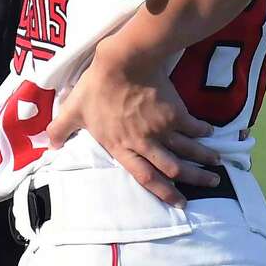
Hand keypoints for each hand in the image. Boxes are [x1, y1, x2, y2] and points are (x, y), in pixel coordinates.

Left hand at [46, 43, 220, 207]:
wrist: (123, 63)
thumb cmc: (96, 87)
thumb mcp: (73, 110)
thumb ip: (61, 129)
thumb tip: (49, 146)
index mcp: (121, 146)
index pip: (144, 177)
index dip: (163, 192)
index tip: (180, 203)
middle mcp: (144, 143)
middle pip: (173, 168)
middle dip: (193, 179)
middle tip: (210, 184)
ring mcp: (161, 129)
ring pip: (187, 150)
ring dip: (203, 159)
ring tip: (216, 165)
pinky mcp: (175, 113)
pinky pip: (193, 126)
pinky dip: (203, 132)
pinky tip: (210, 133)